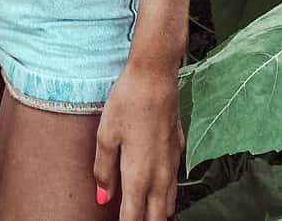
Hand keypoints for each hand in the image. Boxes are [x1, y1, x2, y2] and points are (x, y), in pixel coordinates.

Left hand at [93, 63, 184, 219]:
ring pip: (169, 203)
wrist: (155, 76)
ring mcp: (172, 163)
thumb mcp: (106, 135)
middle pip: (157, 218)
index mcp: (139, 176)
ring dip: (157, 214)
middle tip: (131, 220)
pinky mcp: (178, 148)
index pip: (133, 218)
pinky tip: (156, 187)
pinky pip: (174, 184)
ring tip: (145, 213)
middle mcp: (160, 176)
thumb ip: (104, 170)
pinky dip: (165, 195)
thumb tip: (103, 197)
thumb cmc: (127, 102)